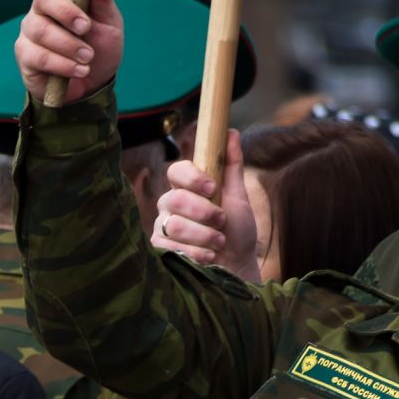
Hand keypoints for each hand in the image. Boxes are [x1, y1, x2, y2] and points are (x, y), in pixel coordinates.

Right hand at [15, 0, 123, 104]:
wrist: (94, 82)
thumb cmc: (100, 47)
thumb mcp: (109, 23)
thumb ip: (103, 2)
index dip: (67, 2)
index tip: (86, 19)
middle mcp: (39, 13)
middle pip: (43, 2)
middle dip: (67, 16)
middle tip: (87, 31)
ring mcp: (29, 35)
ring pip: (41, 31)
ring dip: (69, 46)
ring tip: (87, 58)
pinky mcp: (26, 59)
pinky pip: (39, 58)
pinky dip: (63, 65)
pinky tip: (79, 71)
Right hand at [154, 130, 261, 281]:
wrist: (236, 267)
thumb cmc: (237, 232)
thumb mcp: (239, 197)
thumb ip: (232, 166)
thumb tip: (230, 132)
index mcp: (187, 188)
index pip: (176, 171)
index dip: (192, 178)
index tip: (212, 188)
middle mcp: (170, 206)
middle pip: (175, 198)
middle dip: (203, 212)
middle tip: (222, 222)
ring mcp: (163, 227)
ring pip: (174, 225)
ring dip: (203, 235)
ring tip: (218, 243)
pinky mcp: (160, 250)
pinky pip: (169, 246)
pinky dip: (194, 252)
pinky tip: (208, 257)